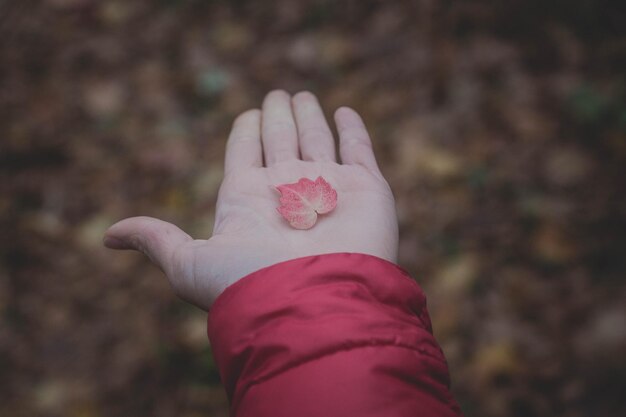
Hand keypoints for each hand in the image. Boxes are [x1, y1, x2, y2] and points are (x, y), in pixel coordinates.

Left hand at [104, 90, 397, 309]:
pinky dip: (353, 131)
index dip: (245, 132)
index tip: (248, 116)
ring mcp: (329, 189)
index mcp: (249, 200)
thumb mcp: (189, 263)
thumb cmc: (250, 285)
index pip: (245, 155)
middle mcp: (288, 192)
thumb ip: (156, 240)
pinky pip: (360, 150)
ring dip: (309, 117)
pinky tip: (343, 113)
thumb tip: (107, 236)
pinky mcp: (367, 190)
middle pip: (281, 141)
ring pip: (317, 140)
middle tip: (276, 96)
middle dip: (278, 117)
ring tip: (300, 96)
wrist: (314, 304)